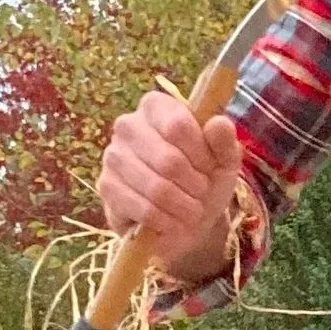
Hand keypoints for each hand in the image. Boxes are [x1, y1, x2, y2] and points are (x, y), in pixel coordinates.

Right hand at [98, 89, 242, 284]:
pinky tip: (173, 222)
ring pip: (156, 188)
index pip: (178, 125)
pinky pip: (142, 209)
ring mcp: (113, 156)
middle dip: (195, 185)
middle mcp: (128, 125)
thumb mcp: (224, 160)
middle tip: (202, 193)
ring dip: (183, 206)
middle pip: (168, 160)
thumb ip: (224, 141)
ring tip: (191, 210)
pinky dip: (166, 221)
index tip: (210, 168)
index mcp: (156, 107)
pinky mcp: (107, 186)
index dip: (201, 155)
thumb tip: (218, 123)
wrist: (186, 217)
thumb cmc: (204, 179)